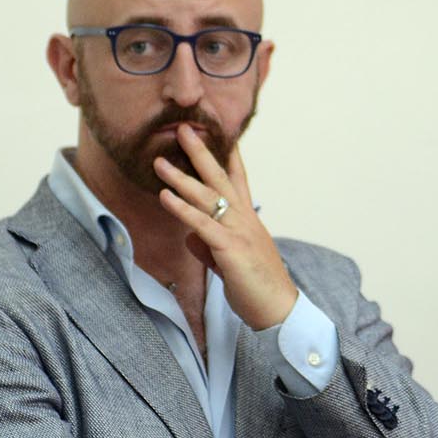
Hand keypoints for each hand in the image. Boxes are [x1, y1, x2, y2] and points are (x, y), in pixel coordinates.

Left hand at [154, 126, 297, 328]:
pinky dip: (182, 209)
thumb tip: (190, 237)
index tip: (219, 132)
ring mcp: (238, 230)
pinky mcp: (230, 248)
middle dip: (200, 151)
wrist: (278, 309)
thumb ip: (210, 247)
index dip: (228, 155)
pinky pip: (202, 224)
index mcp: (248, 219)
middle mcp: (244, 218)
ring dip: (181, 177)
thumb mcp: (229, 262)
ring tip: (159, 161)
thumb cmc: (257, 287)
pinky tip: (166, 196)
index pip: (238, 179)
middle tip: (183, 128)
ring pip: (207, 196)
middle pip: (219, 177)